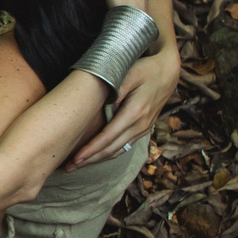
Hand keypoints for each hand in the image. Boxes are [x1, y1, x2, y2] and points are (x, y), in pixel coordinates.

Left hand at [73, 37, 175, 167]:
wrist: (168, 72)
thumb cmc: (146, 70)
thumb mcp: (130, 74)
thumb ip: (115, 89)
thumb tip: (103, 105)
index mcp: (134, 113)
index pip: (108, 137)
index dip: (91, 150)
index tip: (75, 158)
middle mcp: (140, 126)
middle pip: (111, 149)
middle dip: (89, 159)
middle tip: (69, 167)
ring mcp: (143, 129)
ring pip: (118, 151)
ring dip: (98, 159)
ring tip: (79, 165)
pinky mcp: (143, 129)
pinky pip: (124, 146)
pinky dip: (109, 153)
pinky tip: (96, 156)